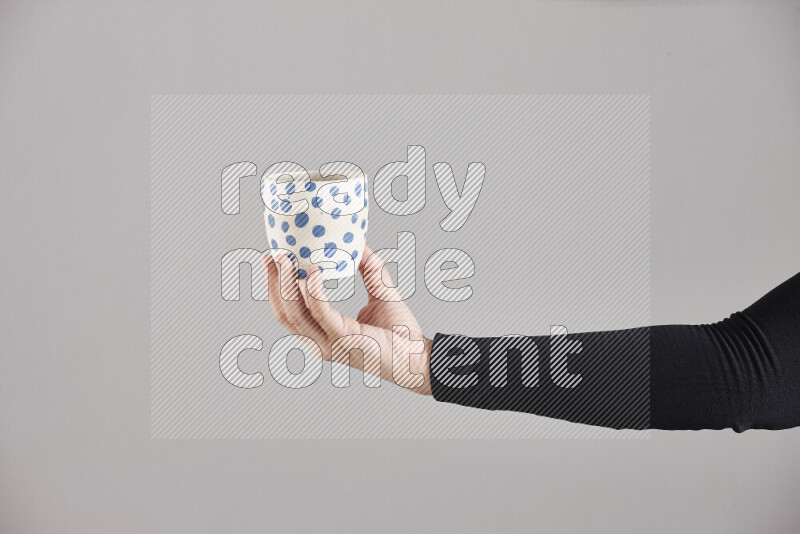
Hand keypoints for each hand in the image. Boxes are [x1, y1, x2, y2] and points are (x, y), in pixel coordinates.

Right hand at [263, 245, 431, 394]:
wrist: (420, 357)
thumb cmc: (401, 334)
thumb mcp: (381, 293)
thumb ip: (370, 270)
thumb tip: (359, 244)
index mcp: (323, 334)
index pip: (288, 312)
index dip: (275, 287)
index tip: (272, 260)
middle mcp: (321, 342)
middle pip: (285, 313)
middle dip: (274, 283)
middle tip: (272, 255)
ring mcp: (330, 344)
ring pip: (296, 314)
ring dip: (286, 285)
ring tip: (286, 259)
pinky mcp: (345, 340)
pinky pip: (322, 314)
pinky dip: (314, 293)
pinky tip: (313, 274)